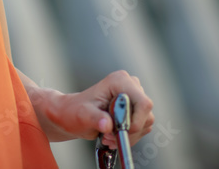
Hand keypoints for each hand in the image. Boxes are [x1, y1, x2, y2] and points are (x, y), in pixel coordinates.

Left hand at [36, 70, 153, 148]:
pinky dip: (129, 136)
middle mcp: (130, 86)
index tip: (121, 131)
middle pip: (145, 115)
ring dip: (128, 135)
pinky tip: (112, 136)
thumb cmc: (75, 111)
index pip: (143, 103)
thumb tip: (107, 125)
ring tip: (108, 136)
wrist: (72, 114)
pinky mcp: (136, 109)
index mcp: (119, 81)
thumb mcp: (82, 115)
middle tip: (109, 136)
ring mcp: (134, 97)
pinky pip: (142, 128)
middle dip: (129, 130)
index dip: (136, 120)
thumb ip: (95, 118)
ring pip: (145, 123)